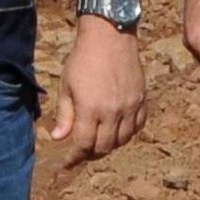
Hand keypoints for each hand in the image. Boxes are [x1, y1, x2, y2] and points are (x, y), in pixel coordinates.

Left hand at [46, 17, 148, 157]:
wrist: (110, 36)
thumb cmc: (83, 59)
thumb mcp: (66, 86)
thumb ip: (64, 115)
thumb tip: (58, 138)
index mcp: (90, 109)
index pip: (83, 145)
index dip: (75, 157)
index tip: (68, 163)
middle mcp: (113, 112)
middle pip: (104, 147)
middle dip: (91, 154)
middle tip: (82, 152)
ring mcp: (130, 106)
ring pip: (122, 140)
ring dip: (109, 145)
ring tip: (99, 141)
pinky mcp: (141, 100)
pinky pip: (138, 126)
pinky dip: (127, 133)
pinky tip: (118, 130)